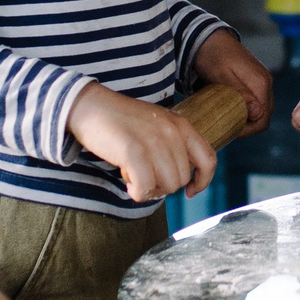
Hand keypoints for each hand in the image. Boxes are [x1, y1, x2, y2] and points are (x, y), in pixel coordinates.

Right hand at [67, 86, 216, 202]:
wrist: (91, 106)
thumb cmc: (122, 120)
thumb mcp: (158, 125)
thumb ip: (172, 146)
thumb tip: (178, 178)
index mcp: (181, 125)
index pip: (208, 160)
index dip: (203, 181)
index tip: (191, 191)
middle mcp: (172, 133)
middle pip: (182, 178)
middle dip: (164, 186)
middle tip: (145, 178)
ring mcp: (154, 142)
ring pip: (166, 186)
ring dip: (151, 189)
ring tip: (135, 178)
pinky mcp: (134, 152)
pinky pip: (145, 187)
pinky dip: (138, 193)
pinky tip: (128, 183)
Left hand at [193, 30, 273, 138]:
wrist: (207, 38)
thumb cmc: (212, 56)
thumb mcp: (222, 77)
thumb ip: (241, 95)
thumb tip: (258, 114)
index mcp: (261, 83)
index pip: (263, 119)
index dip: (248, 130)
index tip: (229, 131)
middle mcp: (266, 83)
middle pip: (264, 115)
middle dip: (248, 126)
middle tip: (227, 127)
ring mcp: (261, 80)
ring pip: (261, 109)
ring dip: (247, 118)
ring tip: (227, 119)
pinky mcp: (255, 79)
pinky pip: (256, 100)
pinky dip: (246, 108)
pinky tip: (231, 108)